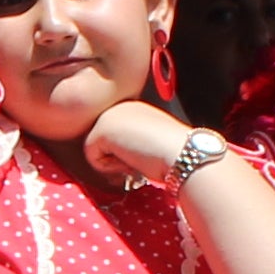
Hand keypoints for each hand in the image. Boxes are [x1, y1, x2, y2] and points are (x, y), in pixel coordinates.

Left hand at [81, 100, 200, 187]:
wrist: (182, 151)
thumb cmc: (174, 153)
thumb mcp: (150, 141)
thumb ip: (130, 142)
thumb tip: (117, 156)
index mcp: (133, 108)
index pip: (114, 138)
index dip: (126, 154)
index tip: (146, 157)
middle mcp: (119, 106)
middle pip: (103, 144)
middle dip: (118, 158)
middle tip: (142, 158)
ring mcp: (108, 115)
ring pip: (96, 152)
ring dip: (116, 163)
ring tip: (138, 157)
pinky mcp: (101, 129)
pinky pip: (92, 159)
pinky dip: (111, 167)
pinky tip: (131, 159)